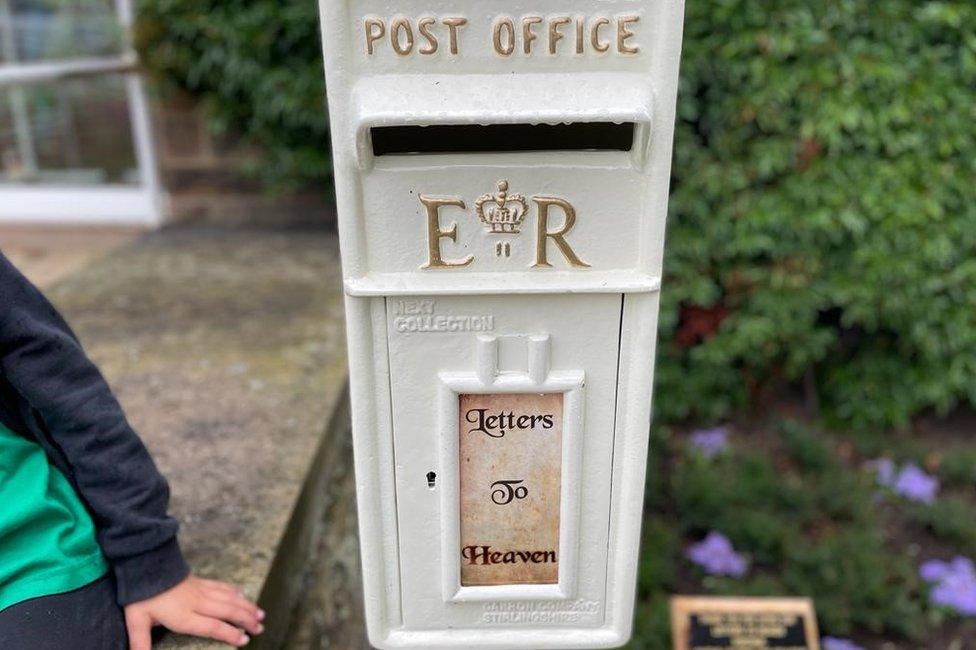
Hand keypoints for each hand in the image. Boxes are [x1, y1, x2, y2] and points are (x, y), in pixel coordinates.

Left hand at [124, 575, 264, 648]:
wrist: (145, 564)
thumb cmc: (140, 597)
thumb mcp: (136, 621)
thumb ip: (139, 643)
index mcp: (184, 615)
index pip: (212, 626)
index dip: (229, 633)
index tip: (244, 641)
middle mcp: (197, 602)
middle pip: (228, 611)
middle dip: (246, 620)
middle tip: (260, 628)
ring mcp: (201, 590)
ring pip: (229, 598)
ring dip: (246, 606)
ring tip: (260, 614)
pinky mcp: (200, 581)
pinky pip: (222, 586)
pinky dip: (235, 592)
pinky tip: (243, 595)